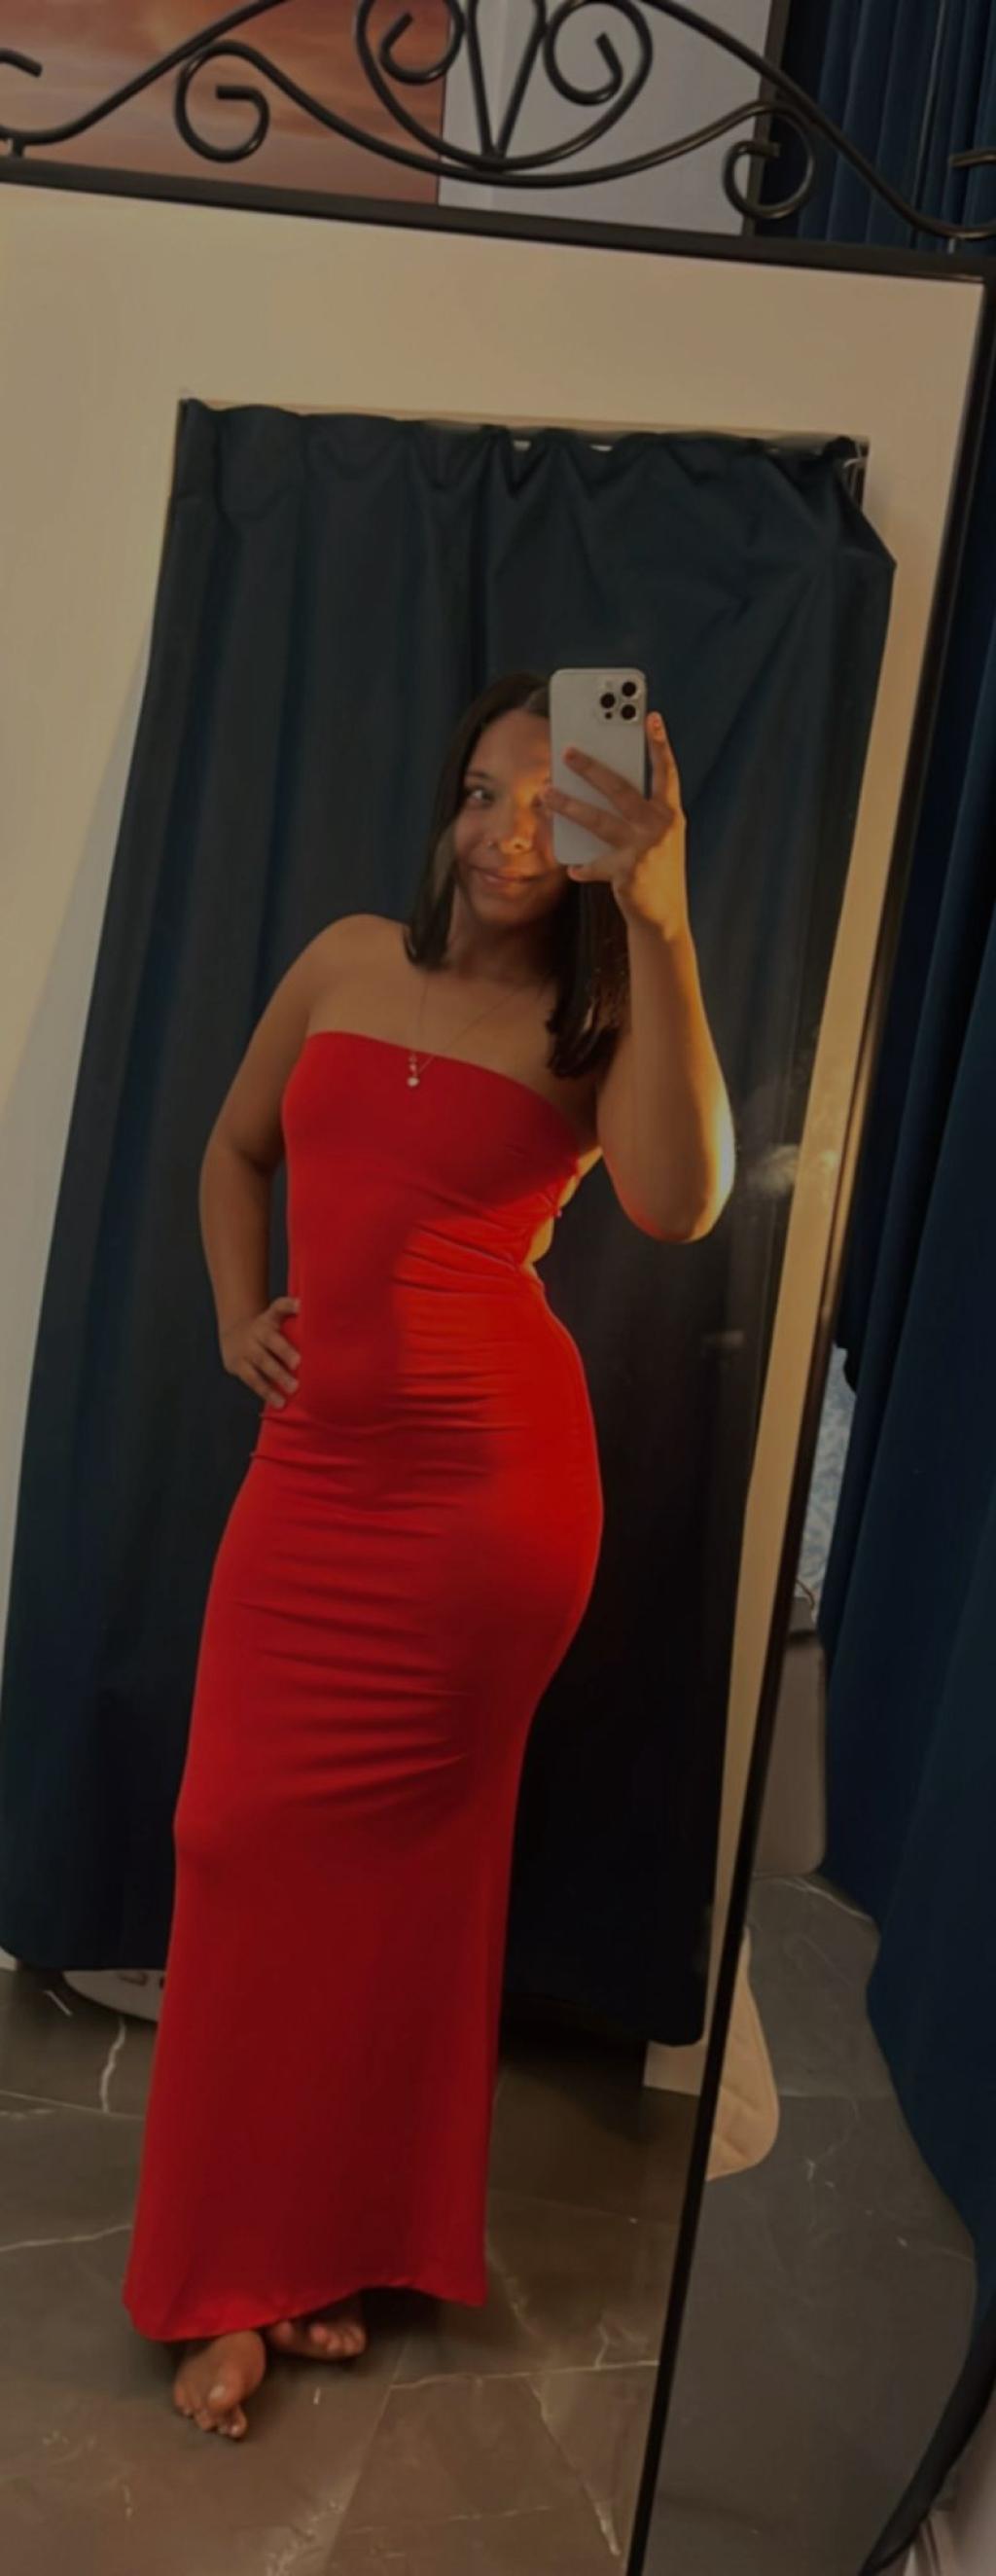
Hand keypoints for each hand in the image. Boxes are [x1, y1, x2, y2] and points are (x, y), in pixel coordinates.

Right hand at [220, 1294, 300, 1409]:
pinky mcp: (237, 1365)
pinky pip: (252, 1380)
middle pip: (270, 1341)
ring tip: (293, 1390)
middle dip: (284, 1352)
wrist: (233, 1333)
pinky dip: (266, 1392)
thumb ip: (294, 1315)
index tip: (301, 1306)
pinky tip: (280, 1403)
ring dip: (276, 1378)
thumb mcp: (277, 1316)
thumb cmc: (267, 1329)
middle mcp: (256, 1332)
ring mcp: (245, 1349)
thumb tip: (316, 1314)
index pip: (279, 1307)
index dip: (289, 1305)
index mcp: (269, 1318)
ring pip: (261, 1363)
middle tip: (299, 1364)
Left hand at [545, 709, 688, 936]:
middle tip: (567, 752)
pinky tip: (572, 868)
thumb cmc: (656, 867)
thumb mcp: (656, 836)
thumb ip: (638, 812)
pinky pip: (594, 864)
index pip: (666, 772)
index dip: (659, 744)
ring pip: (597, 820)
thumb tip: (598, 788)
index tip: (650, 716)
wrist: (665, 914)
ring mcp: (643, 848)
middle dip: (590, 768)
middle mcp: (659, 826)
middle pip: (619, 788)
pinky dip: (582, 866)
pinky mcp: (627, 872)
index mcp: (670, 813)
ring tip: (546, 795)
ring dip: (568, 806)